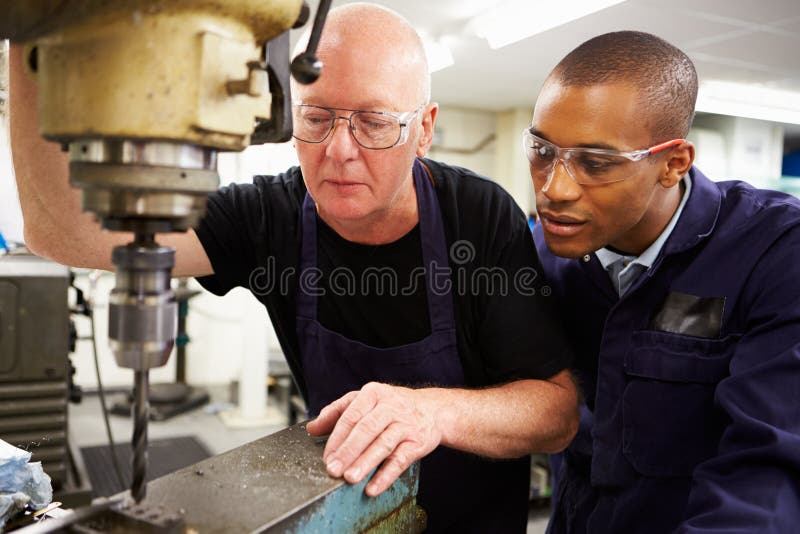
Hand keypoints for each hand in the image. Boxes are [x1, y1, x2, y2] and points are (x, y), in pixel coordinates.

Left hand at [306, 382, 440, 496]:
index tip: (326, 457)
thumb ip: (337, 412)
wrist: (432, 410)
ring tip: (350, 478)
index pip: (351, 416)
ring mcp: (405, 424)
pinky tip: (372, 487)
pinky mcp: (417, 442)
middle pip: (366, 429)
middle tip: (334, 469)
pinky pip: (400, 460)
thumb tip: (312, 428)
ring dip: (365, 463)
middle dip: (348, 451)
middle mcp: (390, 406)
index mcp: (373, 393)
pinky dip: (386, 475)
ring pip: (383, 444)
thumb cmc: (392, 407)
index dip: (337, 438)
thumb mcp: (365, 401)